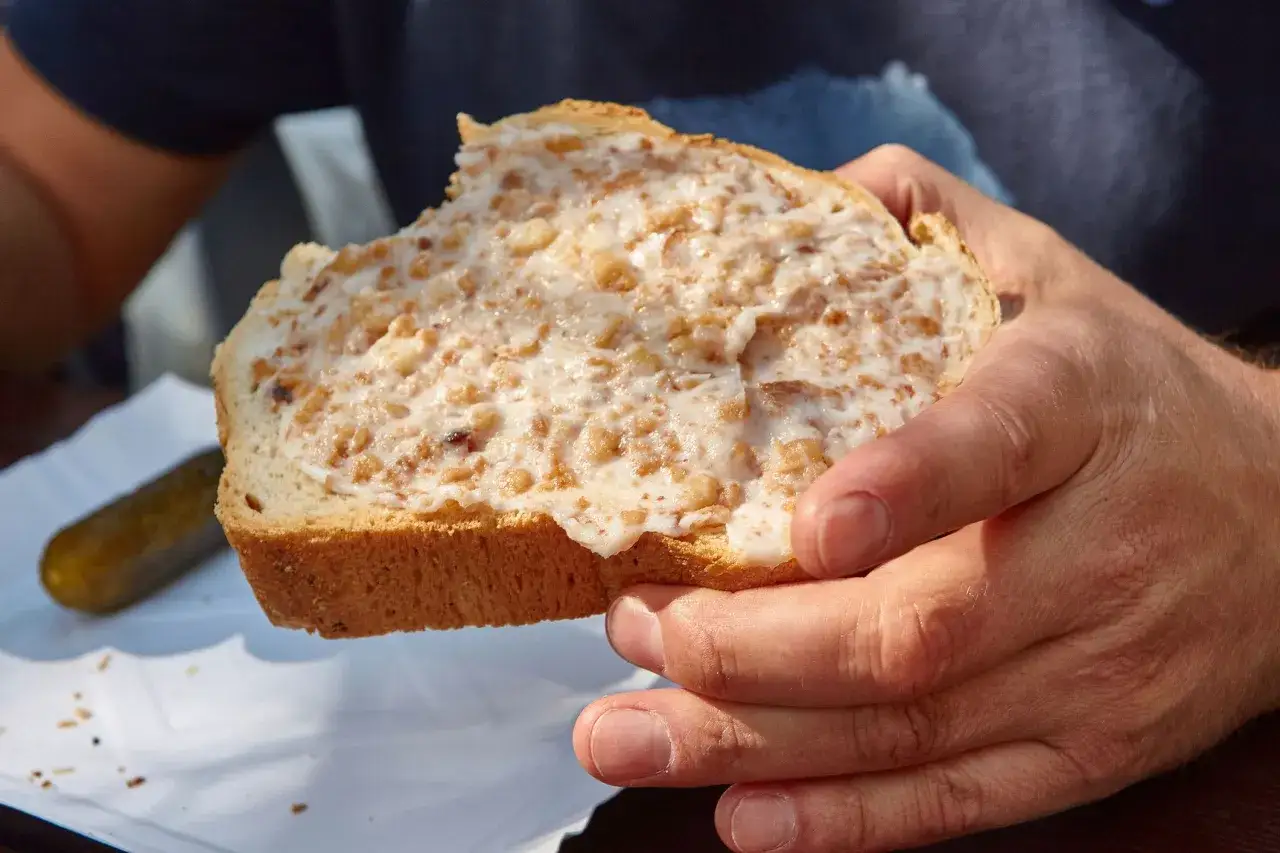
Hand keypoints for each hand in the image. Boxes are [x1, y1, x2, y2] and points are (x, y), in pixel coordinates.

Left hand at [572, 145, 1279, 851]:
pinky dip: (843, 818)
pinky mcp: (1089, 749)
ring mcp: (1097, 669)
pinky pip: (958, 799)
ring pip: (912, 725)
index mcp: (1083, 403)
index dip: (906, 486)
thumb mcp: (1054, 281)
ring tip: (627, 738)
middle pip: (923, 624)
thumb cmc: (1132, 393)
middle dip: (754, 645)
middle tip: (628, 630)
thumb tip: (814, 192)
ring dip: (754, 740)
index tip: (805, 523)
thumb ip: (934, 224)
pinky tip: (740, 813)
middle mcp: (1099, 550)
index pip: (1001, 441)